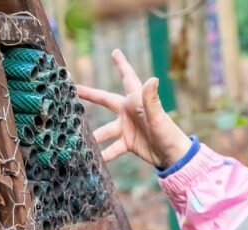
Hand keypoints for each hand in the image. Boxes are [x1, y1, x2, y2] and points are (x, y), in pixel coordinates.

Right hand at [76, 49, 190, 166]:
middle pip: (105, 100)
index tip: (115, 52)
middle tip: (74, 89)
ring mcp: (127, 128)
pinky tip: (95, 159)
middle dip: (90, 94)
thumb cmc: (168, 132)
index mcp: (136, 101)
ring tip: (79, 139)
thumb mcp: (157, 116)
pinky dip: (105, 154)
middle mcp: (129, 112)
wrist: (173, 155)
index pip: (128, 78)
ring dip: (95, 135)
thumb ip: (151, 99)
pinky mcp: (128, 143)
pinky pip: (113, 148)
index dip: (122, 64)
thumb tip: (153, 78)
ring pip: (105, 130)